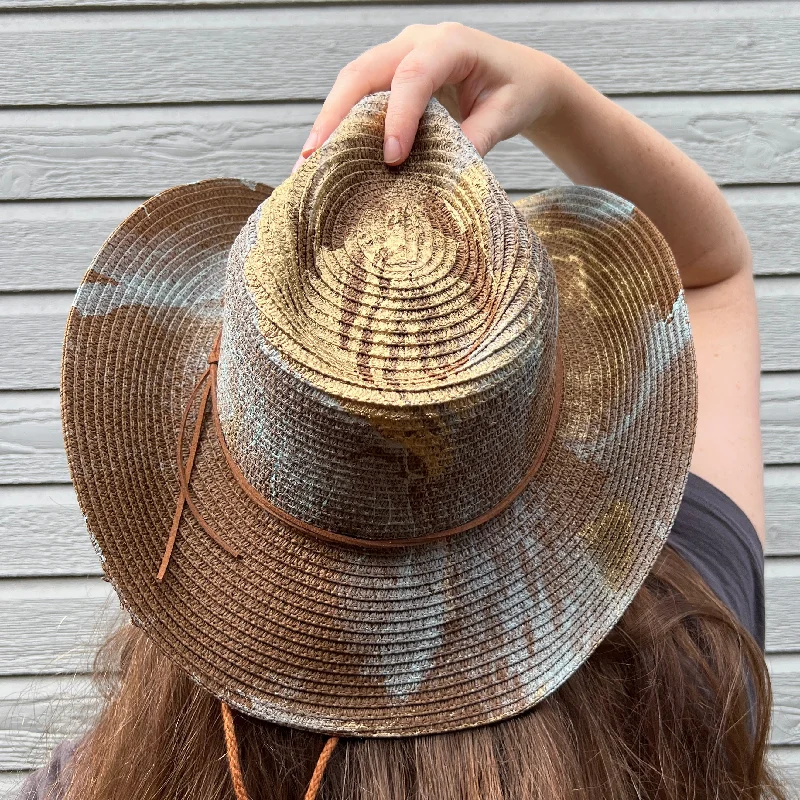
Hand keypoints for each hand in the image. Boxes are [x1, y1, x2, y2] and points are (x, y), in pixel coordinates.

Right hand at [291, 22, 564, 172]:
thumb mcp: (507, 116)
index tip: (392, 158)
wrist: (519, 76)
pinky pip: (359, 94)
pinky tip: (326, 154)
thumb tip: (444, 176)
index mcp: (452, 44)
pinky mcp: (390, 74)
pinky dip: (341, 123)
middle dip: (336, 114)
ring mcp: (399, 54)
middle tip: (313, 158)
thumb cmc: (516, 92)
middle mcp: (417, 42)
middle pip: (364, 71)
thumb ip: (479, 139)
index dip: (399, 116)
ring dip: (329, 120)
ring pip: (353, 82)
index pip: (414, 75)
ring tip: (307, 163)